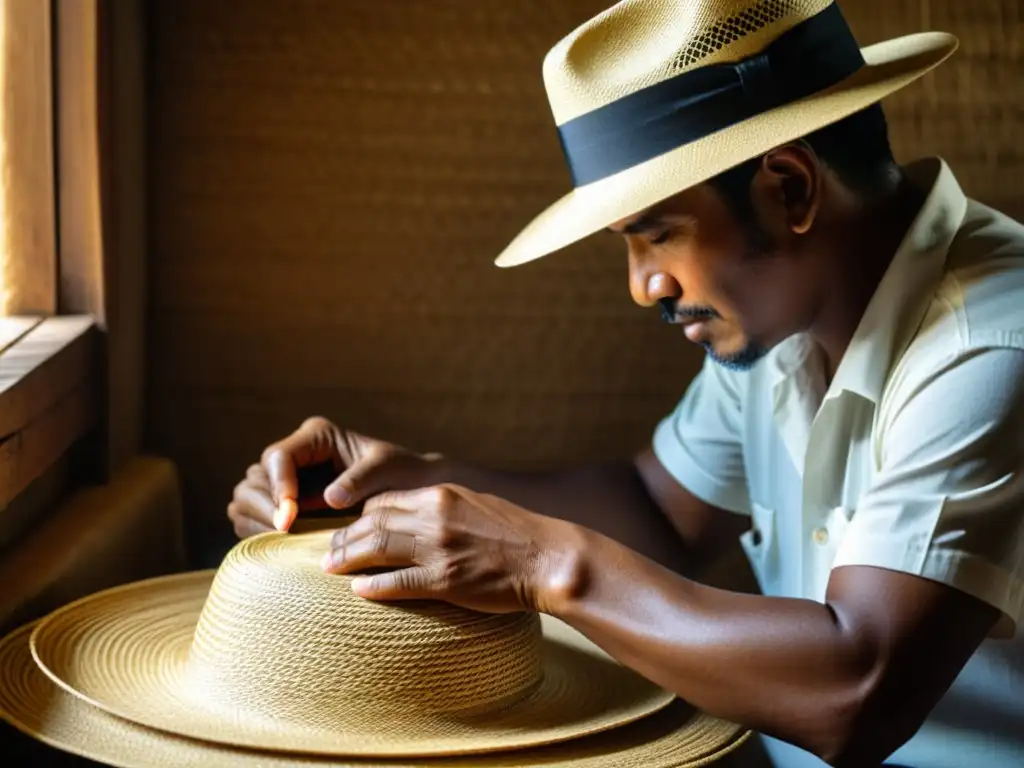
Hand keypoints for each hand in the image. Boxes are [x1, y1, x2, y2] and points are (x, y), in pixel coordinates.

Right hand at [226, 417, 438, 537]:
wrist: (411, 491)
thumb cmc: (402, 474)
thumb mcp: (387, 470)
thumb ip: (360, 479)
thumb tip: (330, 497)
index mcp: (316, 436)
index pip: (279, 457)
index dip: (279, 487)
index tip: (289, 517)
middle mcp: (296, 454)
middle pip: (255, 477)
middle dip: (263, 506)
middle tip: (283, 532)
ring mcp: (287, 479)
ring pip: (247, 496)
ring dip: (256, 520)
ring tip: (279, 540)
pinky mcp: (285, 504)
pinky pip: (254, 516)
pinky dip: (259, 531)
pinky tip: (279, 545)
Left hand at [321, 484, 581, 614]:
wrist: (550, 557)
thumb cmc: (518, 535)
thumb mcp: (477, 506)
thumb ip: (445, 509)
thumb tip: (416, 519)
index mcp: (443, 494)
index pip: (386, 499)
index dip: (360, 515)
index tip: (348, 528)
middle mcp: (436, 515)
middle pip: (374, 520)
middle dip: (346, 536)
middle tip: (328, 550)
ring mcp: (440, 548)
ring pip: (378, 547)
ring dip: (348, 558)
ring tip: (329, 568)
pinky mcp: (446, 579)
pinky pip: (399, 582)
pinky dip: (374, 586)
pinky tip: (358, 591)